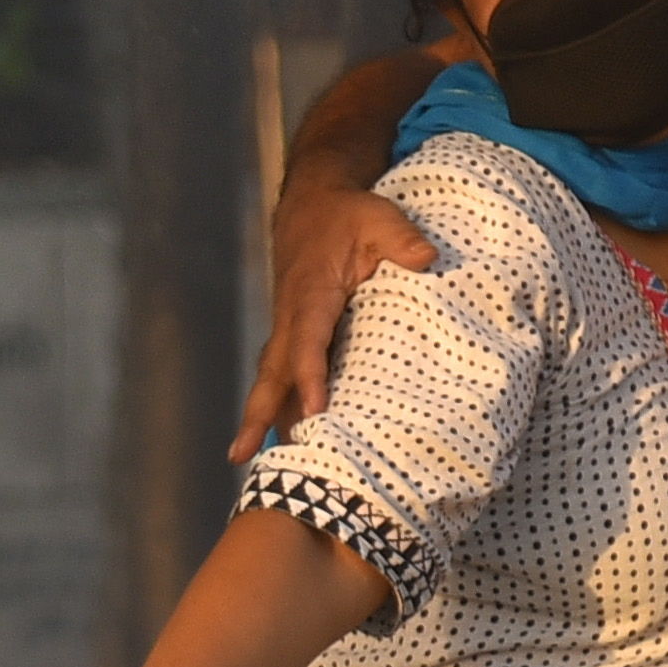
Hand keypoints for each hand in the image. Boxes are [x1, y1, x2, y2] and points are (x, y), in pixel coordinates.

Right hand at [229, 184, 438, 461]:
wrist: (313, 207)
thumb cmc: (348, 216)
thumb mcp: (379, 217)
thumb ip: (401, 239)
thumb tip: (427, 259)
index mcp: (311, 295)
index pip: (307, 343)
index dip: (310, 377)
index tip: (316, 411)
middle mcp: (291, 318)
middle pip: (271, 373)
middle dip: (257, 414)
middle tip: (241, 455)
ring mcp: (287, 327)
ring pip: (270, 377)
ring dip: (260, 417)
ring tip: (247, 459)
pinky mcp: (292, 333)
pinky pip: (280, 372)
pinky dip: (276, 403)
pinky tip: (281, 433)